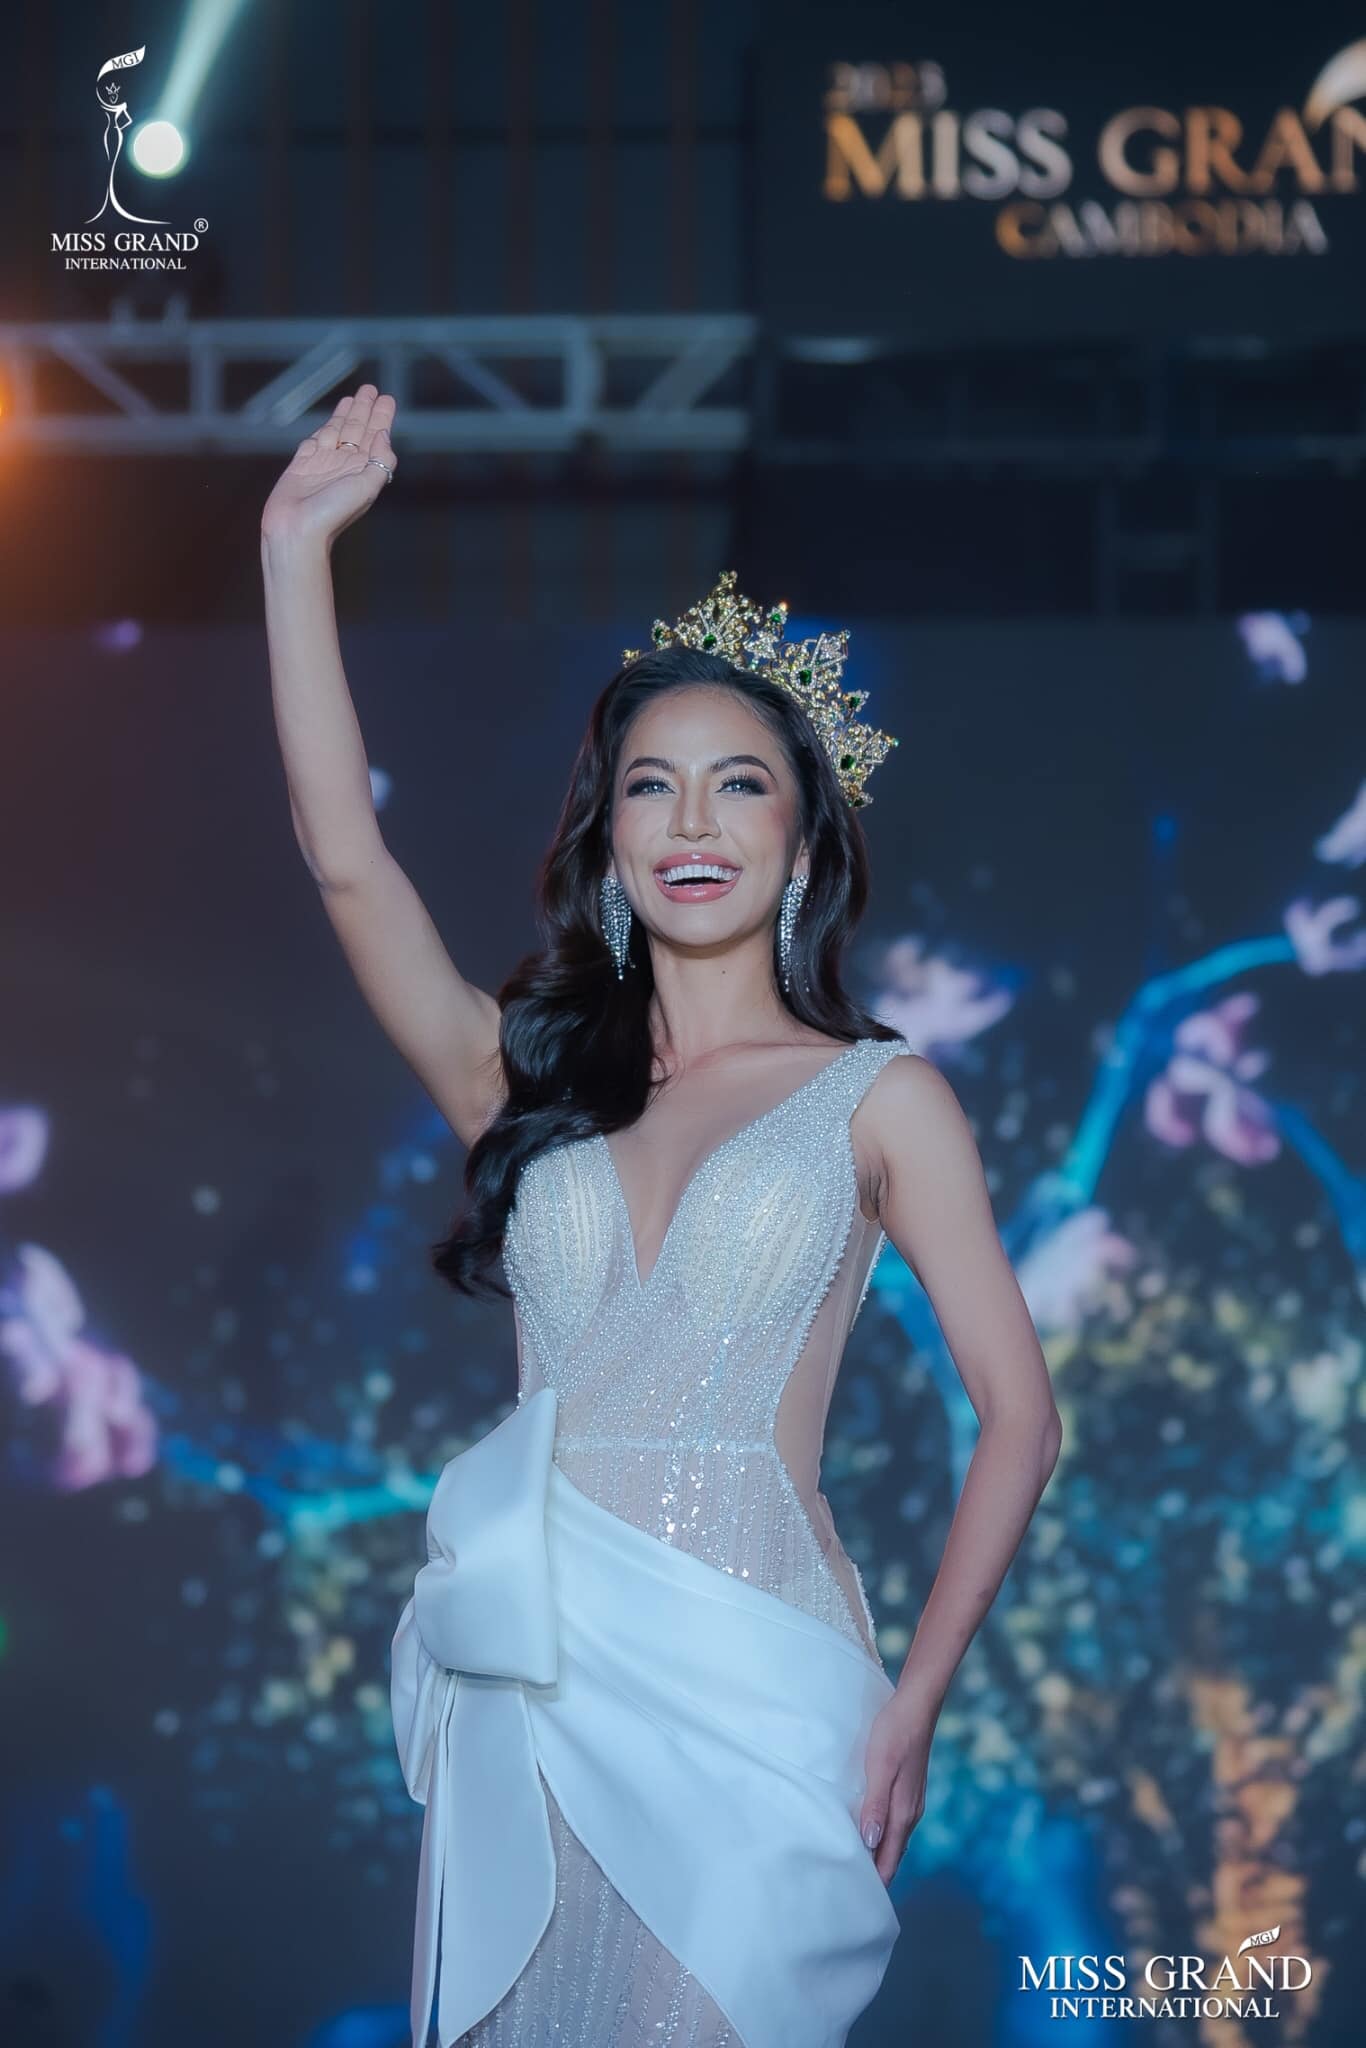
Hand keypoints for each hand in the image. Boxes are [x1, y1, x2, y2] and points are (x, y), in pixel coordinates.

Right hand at [260, 383, 398, 547]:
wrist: (296, 530)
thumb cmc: (332, 513)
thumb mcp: (367, 487)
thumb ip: (380, 461)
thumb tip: (383, 435)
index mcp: (363, 471)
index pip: (376, 437)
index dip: (381, 417)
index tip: (386, 399)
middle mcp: (345, 465)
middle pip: (358, 429)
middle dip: (365, 409)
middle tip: (371, 389)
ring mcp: (323, 464)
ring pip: (337, 431)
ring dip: (346, 414)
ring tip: (354, 397)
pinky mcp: (302, 465)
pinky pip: (315, 441)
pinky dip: (324, 429)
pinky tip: (330, 421)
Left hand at [858, 1687, 932, 1886]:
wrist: (916, 1706)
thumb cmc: (895, 1733)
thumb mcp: (880, 1767)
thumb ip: (875, 1805)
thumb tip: (870, 1842)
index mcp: (903, 1812)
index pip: (889, 1859)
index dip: (875, 1882)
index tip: (858, 1904)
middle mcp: (910, 1812)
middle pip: (891, 1854)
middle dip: (875, 1875)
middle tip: (850, 1893)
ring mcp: (910, 1801)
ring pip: (893, 1839)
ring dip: (877, 1855)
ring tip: (856, 1870)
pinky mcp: (906, 1789)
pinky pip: (893, 1823)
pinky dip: (881, 1837)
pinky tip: (868, 1834)